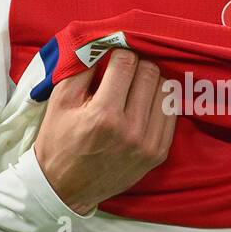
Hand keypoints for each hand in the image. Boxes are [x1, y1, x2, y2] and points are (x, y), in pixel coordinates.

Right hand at [33, 49, 176, 214]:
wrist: (65, 188)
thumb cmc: (59, 141)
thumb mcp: (60, 101)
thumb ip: (81, 68)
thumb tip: (102, 43)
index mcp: (103, 114)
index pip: (126, 62)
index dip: (119, 53)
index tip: (112, 57)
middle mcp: (130, 129)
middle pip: (150, 72)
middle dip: (136, 64)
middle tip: (123, 71)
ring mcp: (148, 144)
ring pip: (165, 90)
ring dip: (150, 82)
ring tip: (133, 87)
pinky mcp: (158, 154)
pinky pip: (171, 113)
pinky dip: (158, 102)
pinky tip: (142, 105)